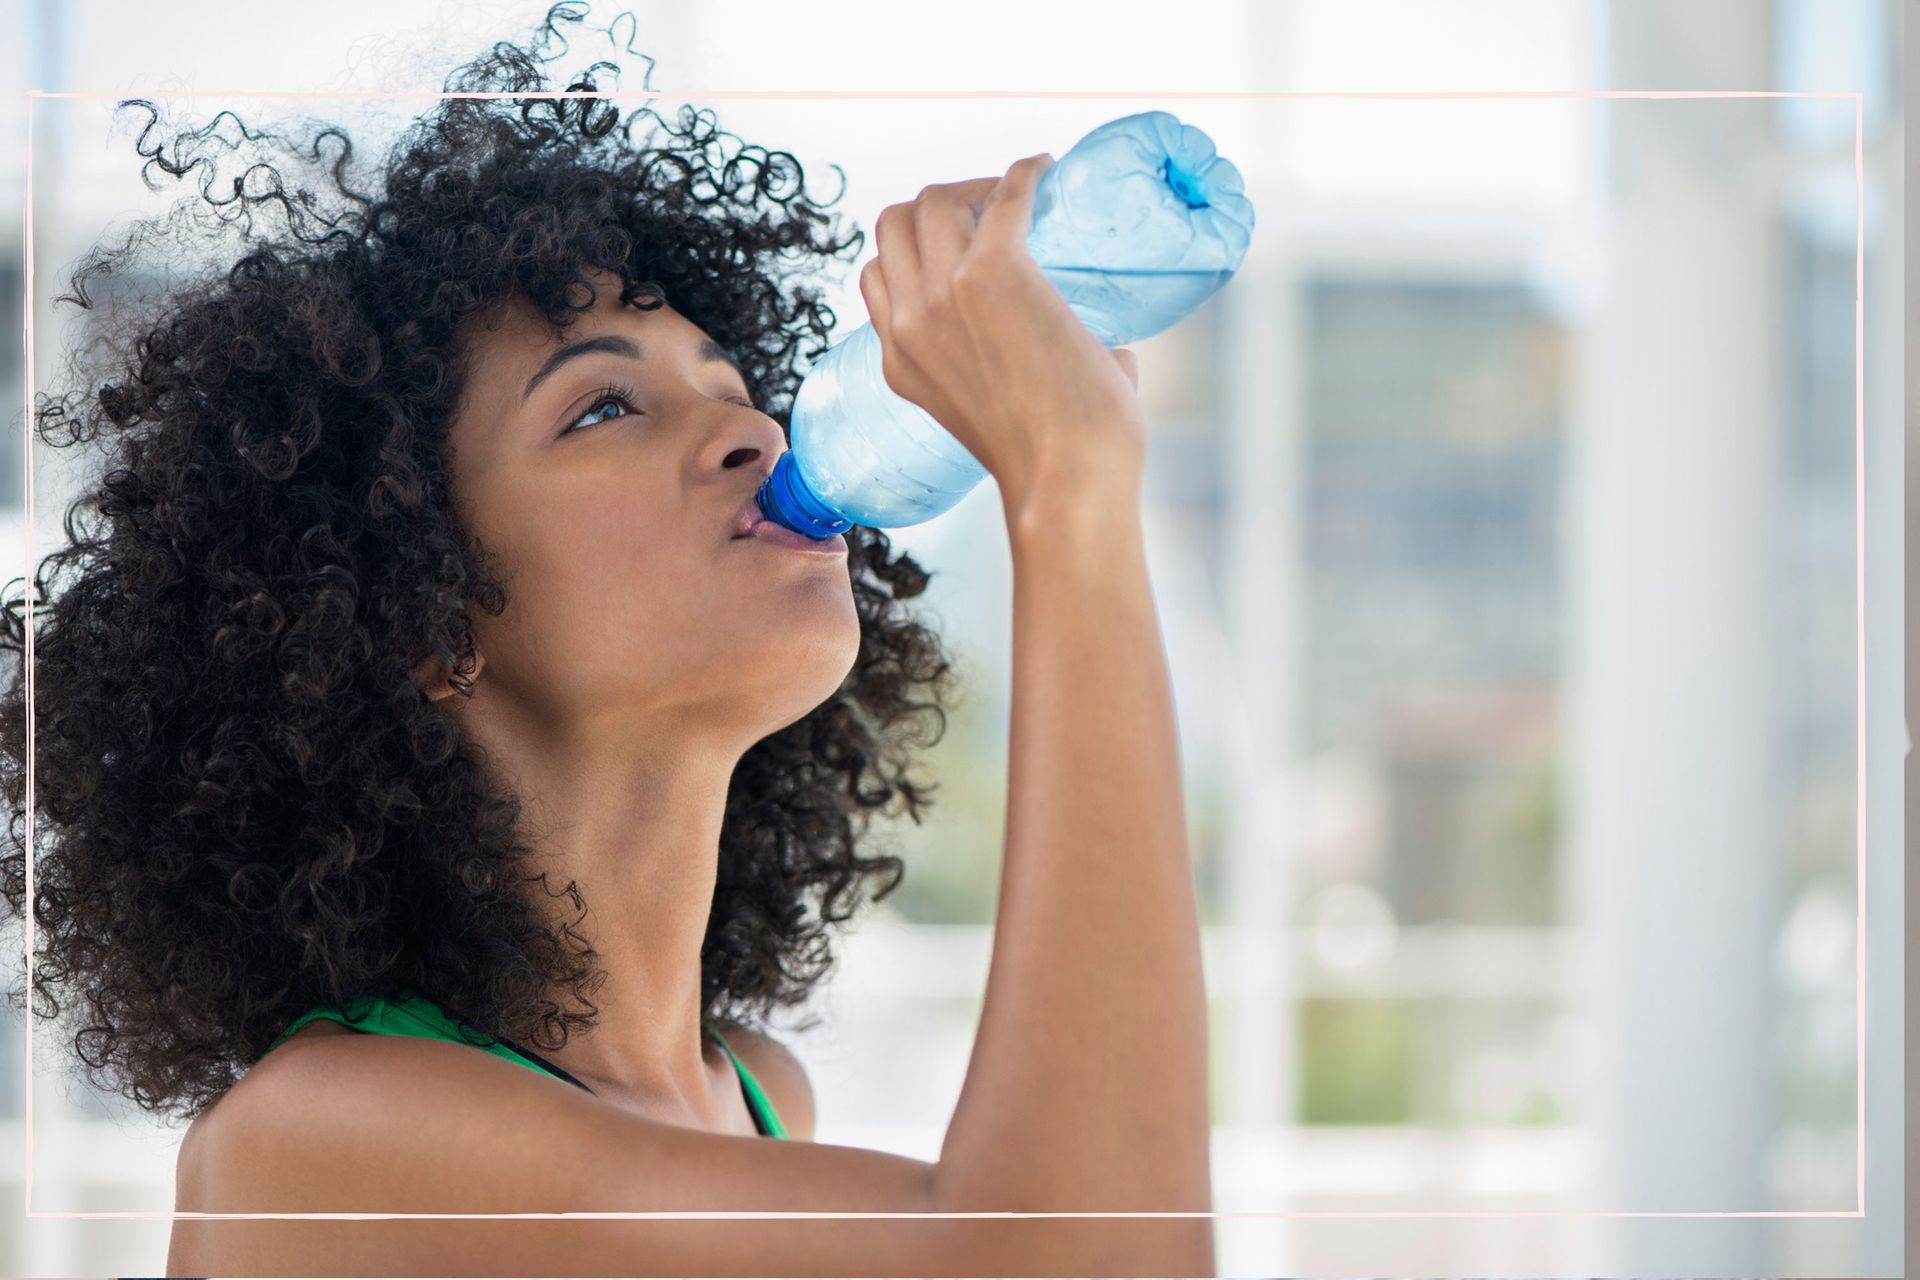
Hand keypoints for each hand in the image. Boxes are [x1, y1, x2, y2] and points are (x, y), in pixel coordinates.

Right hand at [857, 153, 1144, 513]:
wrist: (1067, 478)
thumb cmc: (1056, 463)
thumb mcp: (996, 416)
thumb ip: (1029, 380)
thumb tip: (1113, 354)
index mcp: (900, 360)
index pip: (878, 274)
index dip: (916, 248)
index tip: (964, 242)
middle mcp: (908, 321)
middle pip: (896, 223)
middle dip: (938, 205)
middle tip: (992, 212)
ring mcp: (944, 294)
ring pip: (933, 199)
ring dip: (973, 186)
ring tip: (1015, 193)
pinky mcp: (994, 272)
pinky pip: (1003, 196)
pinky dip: (1024, 175)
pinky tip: (1044, 170)